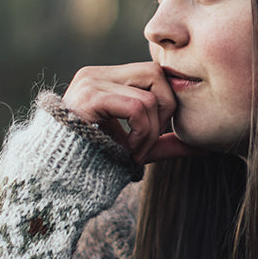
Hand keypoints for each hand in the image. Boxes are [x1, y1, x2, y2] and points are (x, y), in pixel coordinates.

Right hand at [62, 63, 201, 162]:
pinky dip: (142, 134)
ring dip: (152, 130)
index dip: (165, 104)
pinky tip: (127, 152)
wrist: (52, 184)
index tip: (155, 137)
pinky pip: (138, 107)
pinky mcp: (90, 97)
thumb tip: (205, 145)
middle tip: (149, 143)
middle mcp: (96, 75)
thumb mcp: (135, 148)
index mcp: (104, 80)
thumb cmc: (91, 166)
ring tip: (135, 152)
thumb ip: (164, 142)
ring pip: (151, 94)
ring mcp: (91, 83)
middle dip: (165, 112)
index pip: (155, 74)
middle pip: (158, 74)